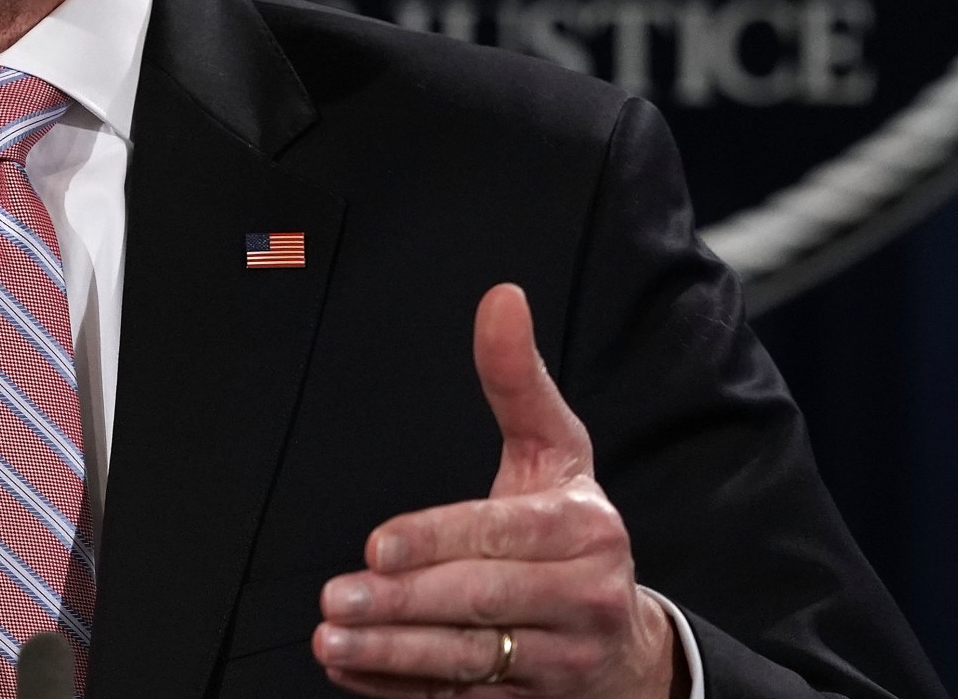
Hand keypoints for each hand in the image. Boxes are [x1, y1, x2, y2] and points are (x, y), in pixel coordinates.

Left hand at [312, 284, 678, 696]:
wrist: (625, 640)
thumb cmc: (572, 531)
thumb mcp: (556, 451)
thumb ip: (517, 380)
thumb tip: (501, 299)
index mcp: (585, 529)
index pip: (502, 535)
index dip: (437, 541)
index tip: (378, 546)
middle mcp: (584, 597)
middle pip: (481, 601)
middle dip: (402, 602)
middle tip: (337, 597)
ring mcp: (562, 659)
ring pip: (469, 660)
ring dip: (393, 655)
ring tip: (332, 640)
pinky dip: (402, 692)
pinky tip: (353, 673)